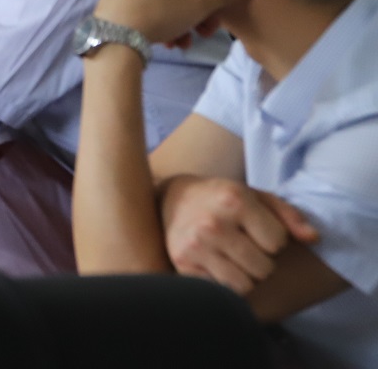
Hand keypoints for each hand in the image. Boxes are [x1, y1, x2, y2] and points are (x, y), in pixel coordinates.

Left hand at [96, 0, 253, 45]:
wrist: (115, 32)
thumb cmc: (162, 13)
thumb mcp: (200, 5)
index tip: (215, 22)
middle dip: (196, 15)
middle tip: (201, 35)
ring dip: (180, 22)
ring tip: (179, 43)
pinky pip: (149, 0)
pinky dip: (160, 18)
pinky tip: (164, 41)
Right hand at [162, 176, 318, 293]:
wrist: (173, 198)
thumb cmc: (224, 198)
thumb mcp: (257, 196)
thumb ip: (290, 216)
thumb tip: (313, 239)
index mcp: (235, 200)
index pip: (277, 243)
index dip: (273, 240)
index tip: (258, 231)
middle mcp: (213, 223)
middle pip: (263, 269)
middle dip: (261, 262)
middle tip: (247, 248)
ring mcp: (195, 245)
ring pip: (243, 286)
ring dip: (244, 277)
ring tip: (235, 260)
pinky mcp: (182, 263)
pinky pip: (220, 290)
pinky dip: (223, 282)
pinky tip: (217, 265)